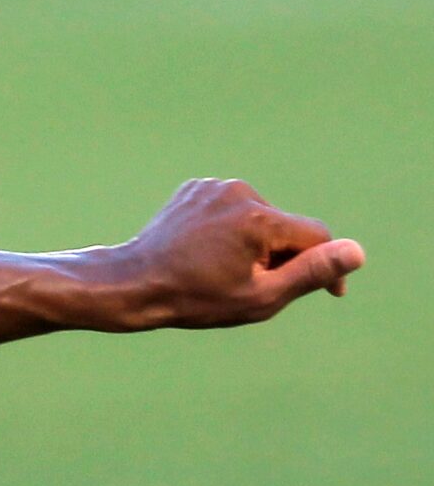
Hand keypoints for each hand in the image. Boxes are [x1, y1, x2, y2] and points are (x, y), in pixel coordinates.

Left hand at [118, 178, 364, 328]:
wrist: (130, 283)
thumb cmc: (193, 299)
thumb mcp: (258, 297)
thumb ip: (310, 273)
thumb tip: (355, 252)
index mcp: (258, 219)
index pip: (314, 237)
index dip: (324, 265)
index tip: (329, 291)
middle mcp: (240, 192)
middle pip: (285, 227)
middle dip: (280, 256)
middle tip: (250, 287)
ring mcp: (214, 187)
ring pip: (257, 219)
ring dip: (253, 243)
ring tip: (219, 270)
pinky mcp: (196, 189)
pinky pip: (229, 211)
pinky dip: (228, 231)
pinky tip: (204, 252)